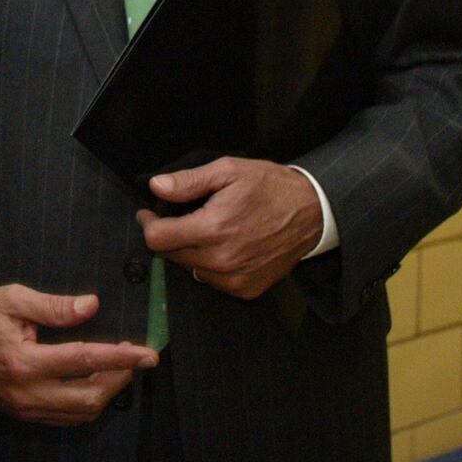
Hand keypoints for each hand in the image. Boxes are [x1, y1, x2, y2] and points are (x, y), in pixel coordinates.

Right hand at [0, 285, 158, 425]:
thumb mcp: (13, 299)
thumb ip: (54, 306)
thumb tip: (92, 306)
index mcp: (24, 362)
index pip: (84, 360)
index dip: (120, 357)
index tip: (147, 353)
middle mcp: (26, 393)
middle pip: (89, 397)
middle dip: (119, 379)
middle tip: (136, 358)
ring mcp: (24, 408)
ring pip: (80, 413)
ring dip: (106, 392)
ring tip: (119, 367)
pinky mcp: (22, 414)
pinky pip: (65, 417)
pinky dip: (87, 403)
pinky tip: (96, 381)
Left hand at [136, 156, 321, 298]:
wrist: (313, 213)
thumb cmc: (271, 187)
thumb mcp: (229, 171)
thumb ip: (189, 181)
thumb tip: (157, 187)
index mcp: (213, 229)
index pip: (158, 239)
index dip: (148, 224)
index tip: (150, 213)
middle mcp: (221, 260)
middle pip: (170, 255)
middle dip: (168, 235)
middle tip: (179, 216)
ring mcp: (234, 279)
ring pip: (189, 269)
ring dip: (187, 251)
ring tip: (204, 229)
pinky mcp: (246, 290)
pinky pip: (211, 281)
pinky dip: (208, 265)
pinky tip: (222, 246)